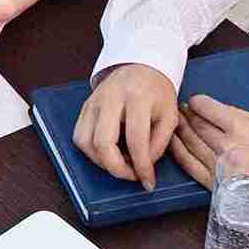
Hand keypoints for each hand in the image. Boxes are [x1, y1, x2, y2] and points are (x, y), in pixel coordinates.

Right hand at [73, 63, 179, 188]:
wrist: (142, 67)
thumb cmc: (158, 92)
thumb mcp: (170, 115)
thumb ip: (160, 143)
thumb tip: (143, 167)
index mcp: (138, 97)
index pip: (136, 139)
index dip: (141, 166)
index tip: (148, 181)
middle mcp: (111, 98)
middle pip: (103, 143)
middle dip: (116, 168)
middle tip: (131, 175)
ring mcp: (94, 101)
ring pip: (85, 142)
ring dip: (101, 162)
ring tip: (120, 164)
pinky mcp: (85, 106)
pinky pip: (79, 136)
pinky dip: (91, 152)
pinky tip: (108, 153)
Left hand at [168, 93, 248, 188]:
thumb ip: (238, 114)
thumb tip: (213, 108)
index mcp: (241, 129)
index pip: (207, 109)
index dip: (197, 102)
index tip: (194, 101)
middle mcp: (226, 147)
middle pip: (197, 124)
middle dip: (188, 114)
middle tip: (183, 109)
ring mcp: (217, 166)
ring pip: (190, 141)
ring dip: (180, 129)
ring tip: (178, 121)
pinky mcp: (212, 182)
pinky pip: (188, 163)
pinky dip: (178, 150)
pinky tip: (174, 141)